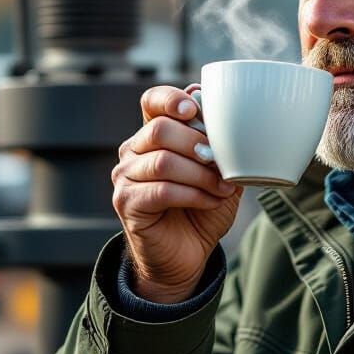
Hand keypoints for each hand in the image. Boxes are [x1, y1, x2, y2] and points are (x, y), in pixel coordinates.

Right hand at [112, 83, 241, 302]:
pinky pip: (161, 190)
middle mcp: (134, 150)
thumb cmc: (203, 209)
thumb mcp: (219, 174)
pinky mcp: (126, 202)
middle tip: (221, 163)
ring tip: (223, 188)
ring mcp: (126, 176)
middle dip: (198, 144)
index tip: (194, 110)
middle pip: (160, 129)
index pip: (152, 101)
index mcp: (154, 134)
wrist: (187, 254)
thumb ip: (220, 146)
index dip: (171, 99)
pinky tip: (209, 201)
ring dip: (200, 175)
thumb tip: (227, 115)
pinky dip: (193, 195)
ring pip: (163, 161)